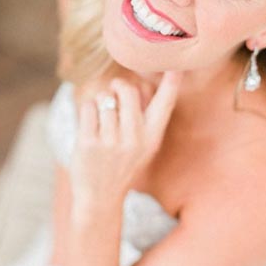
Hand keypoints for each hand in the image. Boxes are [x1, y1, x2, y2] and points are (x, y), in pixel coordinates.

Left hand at [69, 70, 183, 206]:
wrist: (101, 198)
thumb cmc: (123, 165)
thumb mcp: (143, 147)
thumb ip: (145, 119)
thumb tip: (138, 84)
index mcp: (152, 138)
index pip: (165, 105)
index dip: (171, 85)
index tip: (177, 67)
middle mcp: (134, 139)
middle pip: (126, 90)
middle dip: (118, 85)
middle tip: (114, 89)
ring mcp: (111, 142)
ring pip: (105, 98)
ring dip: (101, 103)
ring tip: (102, 120)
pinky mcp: (89, 144)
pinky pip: (88, 108)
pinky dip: (88, 112)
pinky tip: (90, 126)